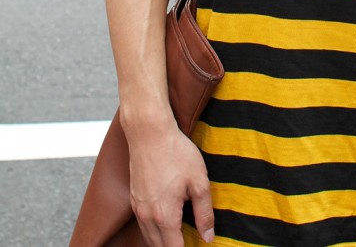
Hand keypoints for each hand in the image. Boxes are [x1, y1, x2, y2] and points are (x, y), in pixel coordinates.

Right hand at [128, 125, 214, 245]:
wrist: (149, 132)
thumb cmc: (175, 153)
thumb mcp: (199, 181)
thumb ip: (204, 212)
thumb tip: (208, 237)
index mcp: (165, 216)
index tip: (198, 245)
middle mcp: (147, 217)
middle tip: (190, 240)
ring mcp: (138, 208)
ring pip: (149, 238)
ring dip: (163, 242)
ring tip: (180, 236)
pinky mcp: (134, 199)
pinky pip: (143, 225)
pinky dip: (154, 231)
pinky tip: (166, 222)